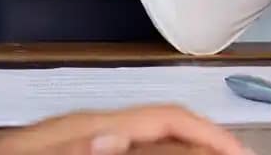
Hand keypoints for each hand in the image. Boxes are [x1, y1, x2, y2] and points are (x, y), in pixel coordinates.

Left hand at [0, 105, 247, 154]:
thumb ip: (72, 149)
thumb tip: (114, 136)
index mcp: (84, 128)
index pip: (163, 118)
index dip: (209, 134)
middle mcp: (86, 131)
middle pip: (162, 133)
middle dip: (203, 146)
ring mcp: (74, 144)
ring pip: (143, 144)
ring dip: (179, 154)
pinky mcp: (62, 153)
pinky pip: (120, 151)